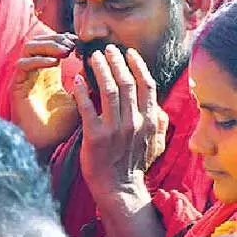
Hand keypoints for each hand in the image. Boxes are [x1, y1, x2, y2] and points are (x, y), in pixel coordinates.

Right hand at [10, 33, 80, 150]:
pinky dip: (38, 60)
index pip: (53, 44)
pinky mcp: (16, 87)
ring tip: (65, 51)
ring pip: (28, 47)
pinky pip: (22, 65)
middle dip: (57, 38)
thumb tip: (107, 65)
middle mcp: (35, 72)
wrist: (48, 145)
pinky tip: (54, 63)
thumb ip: (89, 82)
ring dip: (47, 46)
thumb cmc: (64, 125)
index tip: (84, 43)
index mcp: (49, 72)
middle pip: (39, 41)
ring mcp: (24, 79)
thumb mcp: (82, 98)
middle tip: (73, 44)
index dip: (67, 39)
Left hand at [72, 45, 166, 196]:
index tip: (128, 52)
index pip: (146, 84)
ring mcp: (114, 128)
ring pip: (108, 90)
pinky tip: (76, 80)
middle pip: (126, 82)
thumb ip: (160, 123)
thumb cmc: (134, 164)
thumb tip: (159, 106)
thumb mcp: (156, 143)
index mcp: (150, 120)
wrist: (118, 187)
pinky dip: (81, 91)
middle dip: (116, 61)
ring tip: (91, 58)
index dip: (137, 65)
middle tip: (107, 49)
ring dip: (100, 69)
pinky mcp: (94, 136)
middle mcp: (134, 121)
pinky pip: (87, 107)